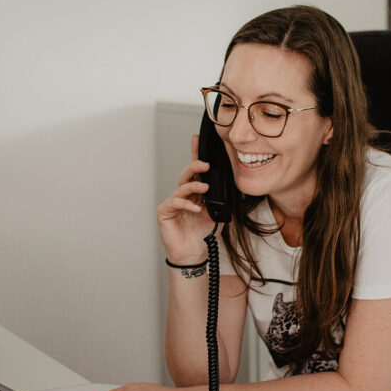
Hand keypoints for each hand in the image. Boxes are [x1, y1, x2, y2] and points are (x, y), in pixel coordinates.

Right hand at [157, 134, 221, 264]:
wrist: (194, 252)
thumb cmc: (203, 233)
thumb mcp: (217, 213)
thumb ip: (219, 198)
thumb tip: (225, 184)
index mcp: (196, 192)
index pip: (196, 171)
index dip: (195, 154)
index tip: (197, 139)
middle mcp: (183, 194)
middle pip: (187, 174)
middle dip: (195, 166)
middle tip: (205, 164)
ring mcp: (173, 202)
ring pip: (181, 187)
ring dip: (194, 186)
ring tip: (205, 188)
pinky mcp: (165, 212)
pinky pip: (175, 203)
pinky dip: (187, 204)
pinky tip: (196, 209)